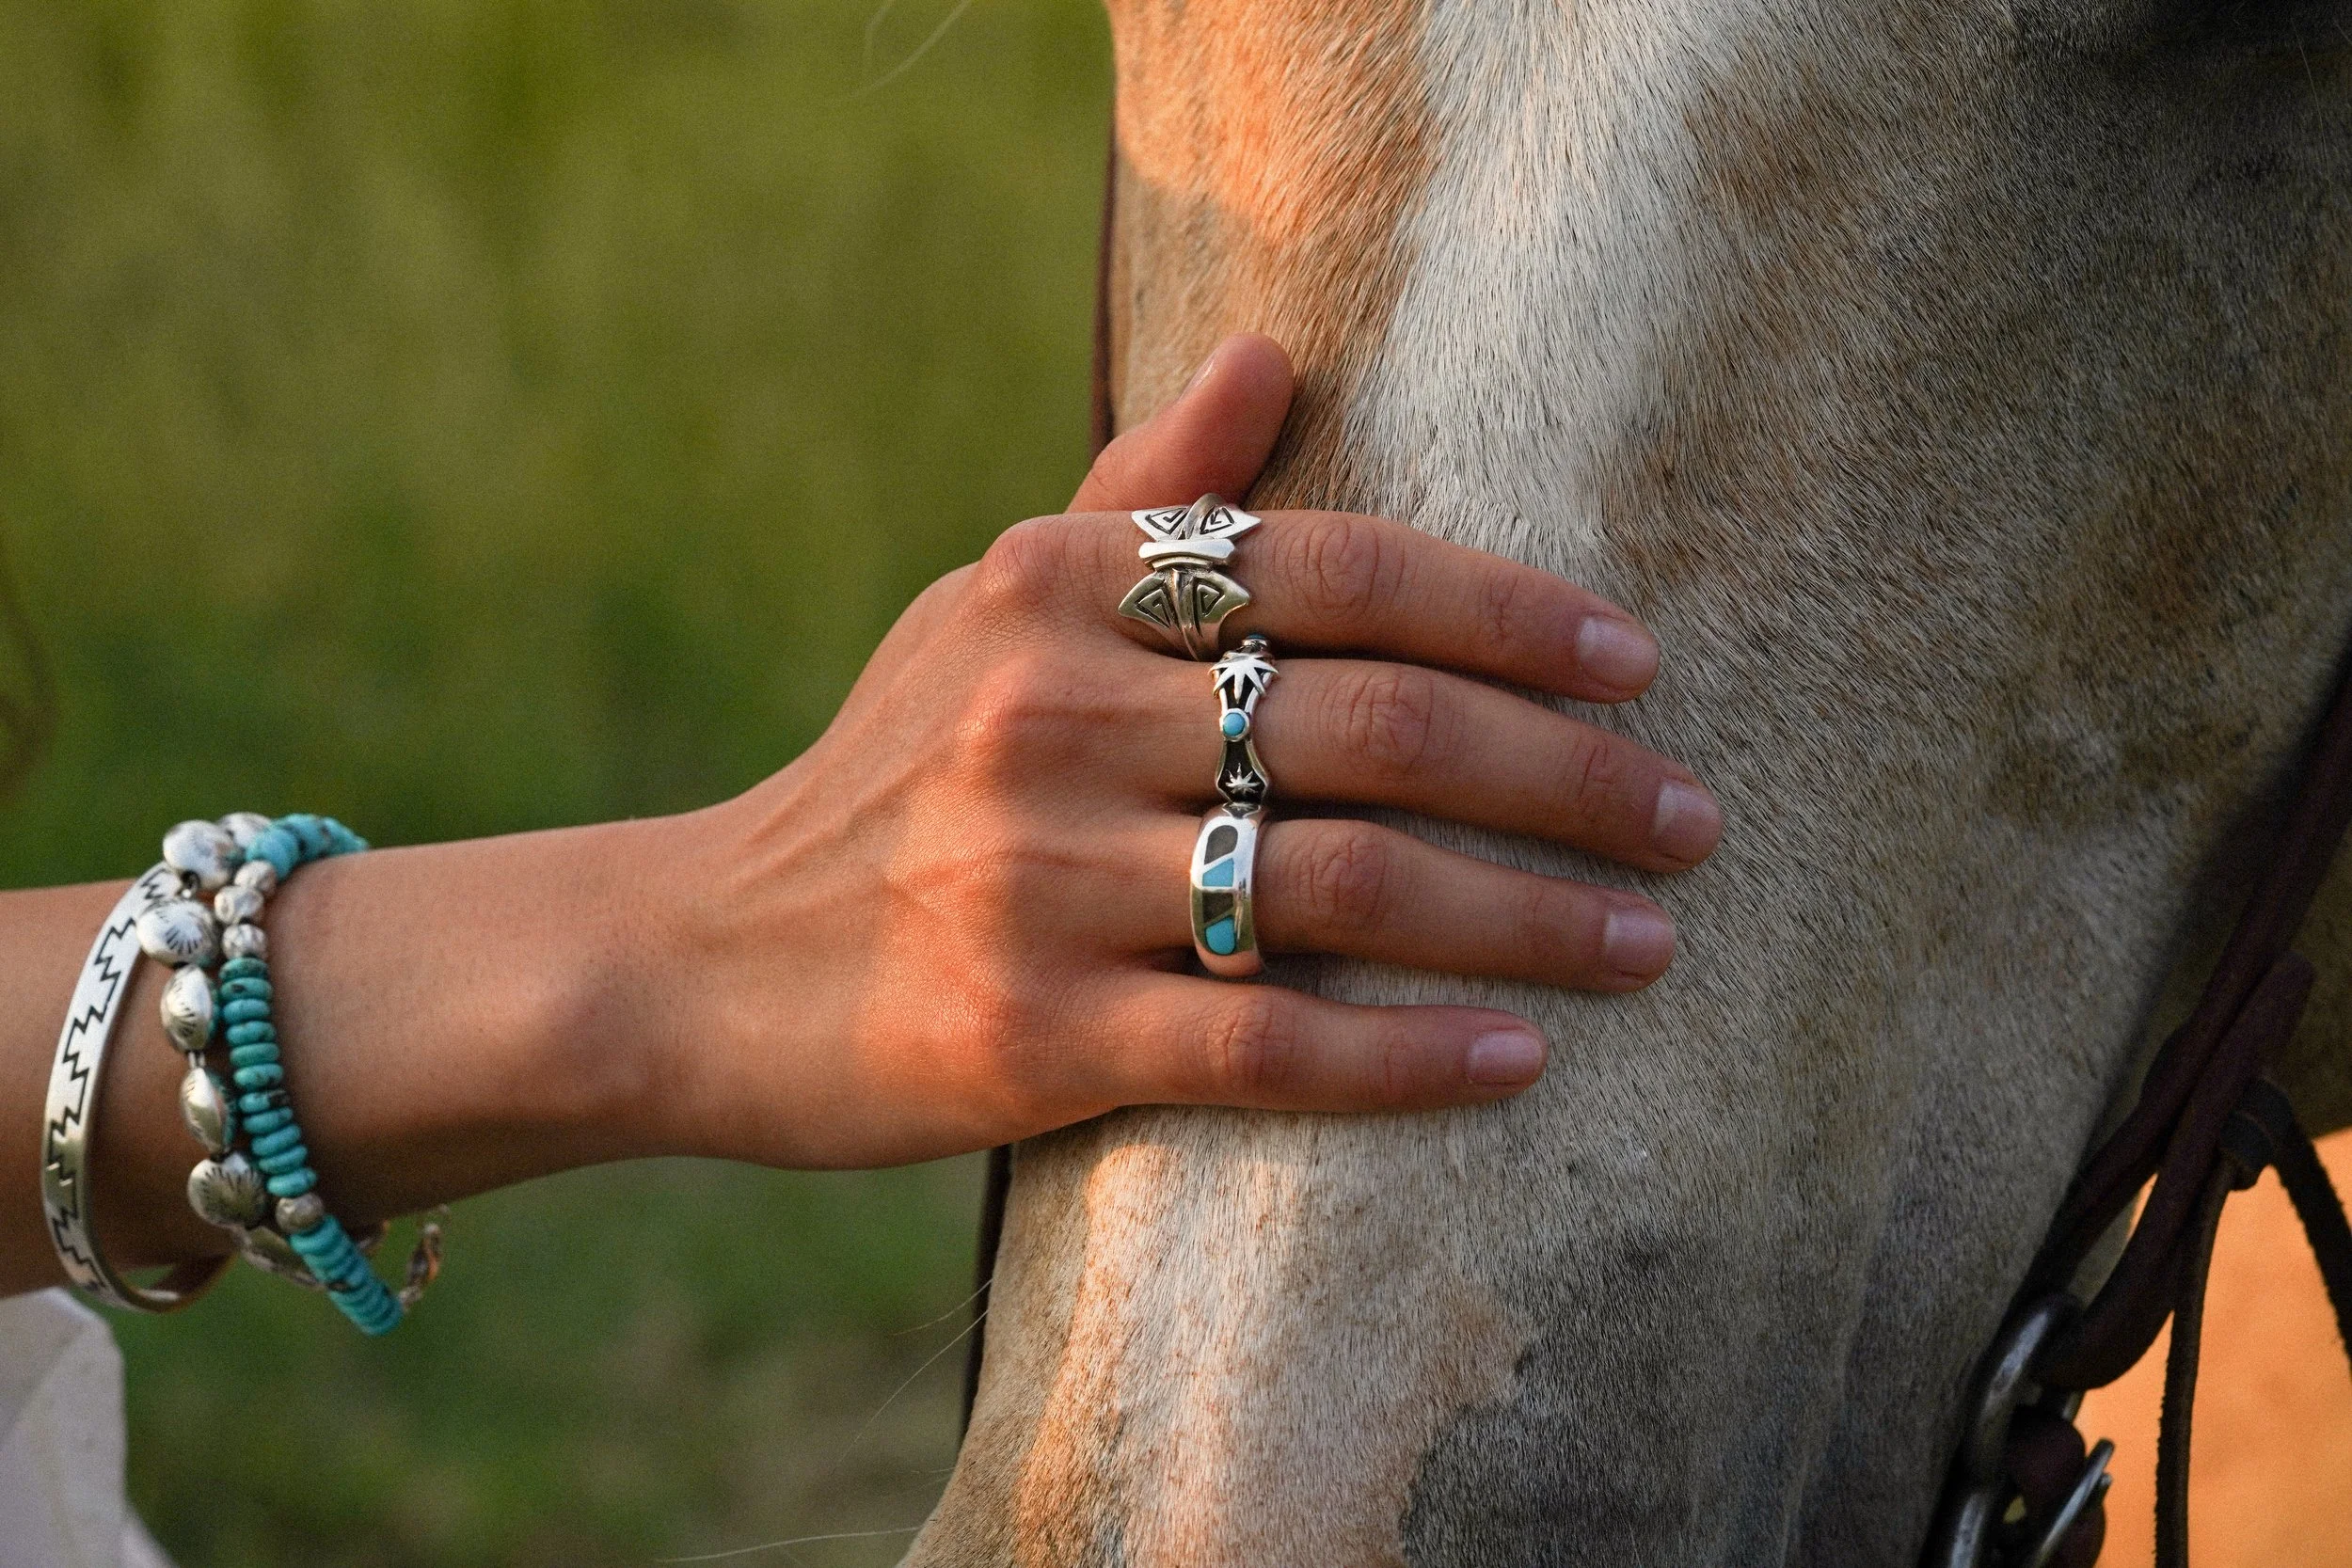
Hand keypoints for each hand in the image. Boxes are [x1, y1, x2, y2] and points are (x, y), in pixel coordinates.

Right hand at [646, 335, 1721, 1168]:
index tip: (1635, 664)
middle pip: (1375, 726)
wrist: (698, 959)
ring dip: (1526, 915)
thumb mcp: (988, 607)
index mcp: (1055, 593)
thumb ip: (1142, 496)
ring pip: (1343, 884)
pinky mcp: (1032, 1036)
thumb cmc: (883, 774)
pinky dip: (1406, 1054)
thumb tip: (1277, 352)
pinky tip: (1514, 1061)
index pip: (1334, 572)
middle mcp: (1049, 717)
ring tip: (1645, 941)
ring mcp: (1039, 880)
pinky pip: (1265, 1038)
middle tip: (1690, 819)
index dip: (1507, 612)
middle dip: (1566, 773)